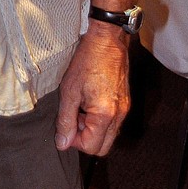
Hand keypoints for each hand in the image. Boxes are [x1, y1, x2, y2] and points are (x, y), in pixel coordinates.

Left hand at [54, 21, 129, 156]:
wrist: (107, 41)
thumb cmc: (87, 61)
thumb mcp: (69, 91)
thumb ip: (66, 120)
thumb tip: (63, 143)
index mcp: (105, 115)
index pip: (91, 147)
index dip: (74, 142)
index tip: (65, 128)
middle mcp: (119, 116)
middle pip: (103, 147)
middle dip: (85, 139)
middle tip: (72, 120)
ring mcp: (124, 110)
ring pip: (108, 136)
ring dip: (91, 129)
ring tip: (79, 108)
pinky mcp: (125, 103)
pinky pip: (112, 123)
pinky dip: (99, 121)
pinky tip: (88, 103)